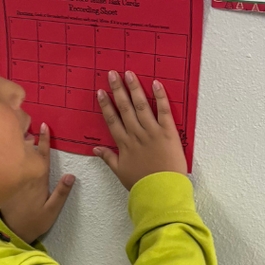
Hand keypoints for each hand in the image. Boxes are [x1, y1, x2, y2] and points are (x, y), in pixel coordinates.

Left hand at [0, 123, 74, 242]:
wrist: (10, 233)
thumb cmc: (34, 222)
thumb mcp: (51, 211)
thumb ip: (60, 193)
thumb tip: (70, 175)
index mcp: (37, 180)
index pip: (41, 156)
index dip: (44, 140)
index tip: (44, 125)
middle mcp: (23, 175)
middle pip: (25, 151)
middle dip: (26, 134)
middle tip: (26, 118)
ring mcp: (12, 177)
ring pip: (14, 155)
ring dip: (16, 142)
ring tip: (17, 128)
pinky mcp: (4, 182)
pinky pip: (6, 162)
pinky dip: (7, 153)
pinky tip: (6, 147)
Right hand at [94, 71, 187, 190]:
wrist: (161, 191)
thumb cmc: (142, 184)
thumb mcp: (120, 172)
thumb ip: (108, 158)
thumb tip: (95, 150)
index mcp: (125, 144)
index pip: (112, 119)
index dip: (106, 104)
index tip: (101, 92)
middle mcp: (136, 134)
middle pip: (124, 108)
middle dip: (117, 89)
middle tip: (112, 74)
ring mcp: (152, 132)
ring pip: (141, 105)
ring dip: (134, 88)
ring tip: (129, 73)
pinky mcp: (168, 132)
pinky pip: (164, 111)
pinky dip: (160, 96)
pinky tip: (156, 84)